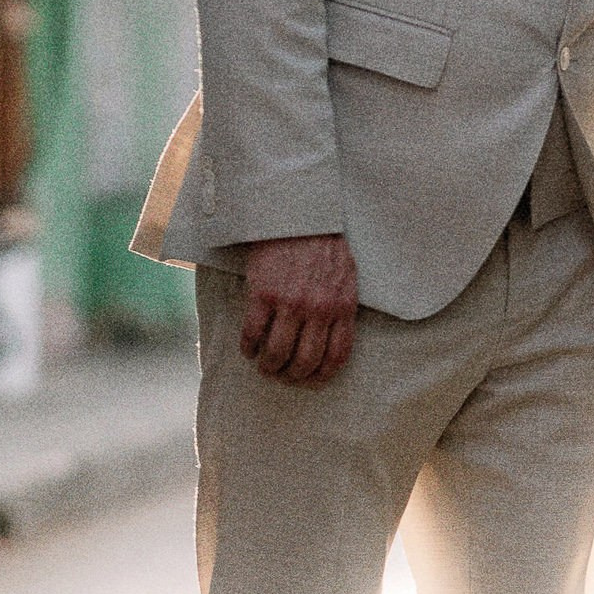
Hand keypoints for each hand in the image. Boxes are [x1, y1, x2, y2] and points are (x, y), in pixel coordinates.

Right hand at [241, 232, 359, 387]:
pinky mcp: (263, 294)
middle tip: (282, 376)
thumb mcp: (346, 275)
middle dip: (292, 376)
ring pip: (277, 353)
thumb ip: (342, 306)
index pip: (336, 357)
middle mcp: (318, 309)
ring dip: (268, 366)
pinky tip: (247, 348)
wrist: (296, 212)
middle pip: (305, 361)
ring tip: (263, 365)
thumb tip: (336, 338)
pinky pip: (253, 333)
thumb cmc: (323, 242)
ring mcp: (290, 302)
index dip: (321, 376)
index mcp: (342, 306)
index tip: (310, 381)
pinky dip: (248, 347)